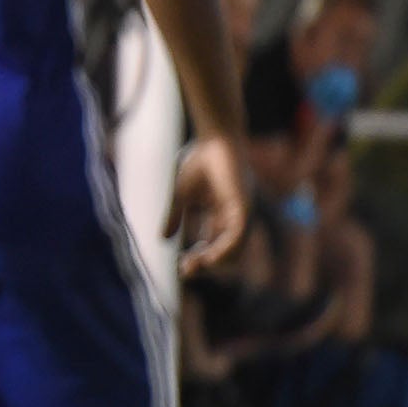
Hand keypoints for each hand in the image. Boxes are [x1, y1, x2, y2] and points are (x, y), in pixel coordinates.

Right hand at [164, 135, 249, 276]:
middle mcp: (233, 217)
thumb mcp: (181, 194)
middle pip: (224, 251)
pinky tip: (209, 257)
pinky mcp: (245, 208)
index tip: (180, 266)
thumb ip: (174, 216)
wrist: (214, 137)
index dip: (197, 257)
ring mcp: (241, 214)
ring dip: (214, 262)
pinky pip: (239, 237)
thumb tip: (162, 239)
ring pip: (235, 250)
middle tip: (185, 269)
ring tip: (194, 266)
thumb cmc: (199, 159)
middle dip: (205, 264)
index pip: (211, 244)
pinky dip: (225, 250)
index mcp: (219, 214)